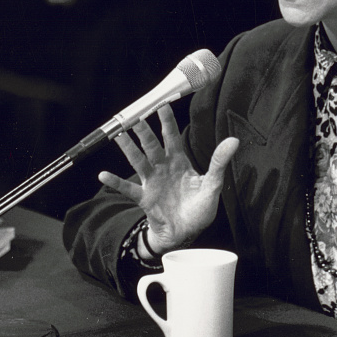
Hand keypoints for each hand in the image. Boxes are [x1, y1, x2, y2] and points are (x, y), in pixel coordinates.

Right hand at [98, 104, 238, 253]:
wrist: (186, 233)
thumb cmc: (198, 208)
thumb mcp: (213, 184)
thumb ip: (219, 162)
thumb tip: (234, 140)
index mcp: (179, 162)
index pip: (172, 137)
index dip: (167, 121)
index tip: (162, 104)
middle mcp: (163, 168)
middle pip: (152, 146)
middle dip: (145, 131)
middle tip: (136, 116)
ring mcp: (152, 182)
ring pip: (138, 161)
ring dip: (129, 149)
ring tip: (118, 135)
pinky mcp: (144, 198)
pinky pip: (127, 188)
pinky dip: (115, 182)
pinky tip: (103, 174)